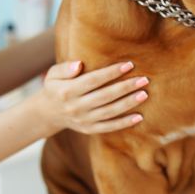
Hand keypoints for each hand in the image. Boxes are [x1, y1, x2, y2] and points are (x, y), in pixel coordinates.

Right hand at [35, 60, 149, 135]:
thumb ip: (65, 68)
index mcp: (67, 91)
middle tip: (144, 79)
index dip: (111, 72)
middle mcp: (76, 107)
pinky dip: (124, 123)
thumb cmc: (56, 87)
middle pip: (105, 96)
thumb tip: (79, 64)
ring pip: (110, 112)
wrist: (49, 113)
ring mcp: (83, 120)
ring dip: (128, 103)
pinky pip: (109, 127)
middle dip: (125, 87)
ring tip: (144, 94)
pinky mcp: (89, 129)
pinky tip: (139, 116)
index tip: (129, 64)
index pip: (93, 80)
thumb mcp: (53, 74)